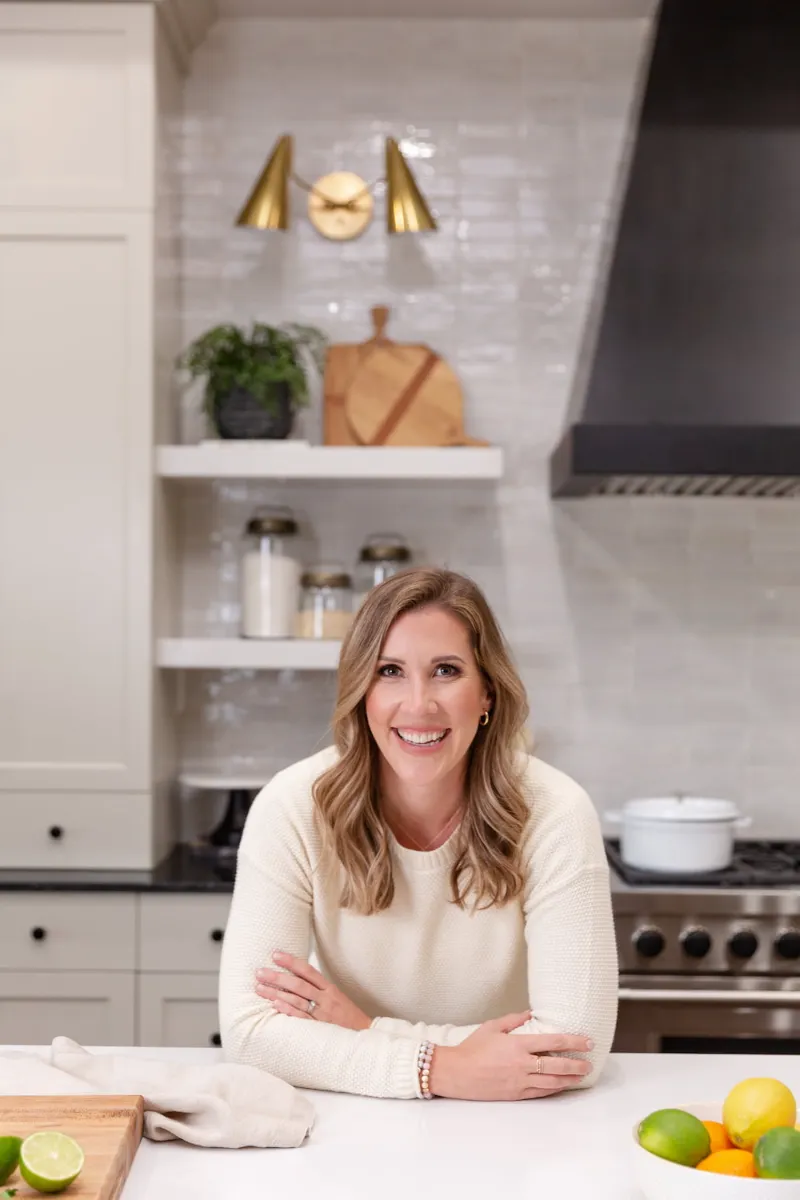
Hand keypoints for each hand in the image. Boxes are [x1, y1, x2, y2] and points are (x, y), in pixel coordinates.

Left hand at [255, 951, 371, 1031]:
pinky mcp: (319, 1029)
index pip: (308, 970)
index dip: (291, 961)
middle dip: (277, 977)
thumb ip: (319, 989)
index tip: (275, 954)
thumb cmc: (348, 1016)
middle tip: (259, 971)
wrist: (365, 1035)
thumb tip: (296, 978)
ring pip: (296, 999)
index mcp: (330, 988)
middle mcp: (325, 998)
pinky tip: (275, 1004)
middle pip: (298, 984)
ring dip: (276, 993)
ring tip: (259, 987)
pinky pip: (301, 1018)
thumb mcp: (336, 997)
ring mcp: (322, 1014)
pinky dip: (288, 1010)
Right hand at [428, 1011, 593, 1100]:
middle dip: (576, 1063)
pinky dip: (554, 1089)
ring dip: (569, 1078)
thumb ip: (513, 1020)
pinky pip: (540, 1092)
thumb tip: (530, 1014)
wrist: (457, 1073)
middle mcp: (522, 1064)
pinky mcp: (516, 1094)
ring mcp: (520, 1081)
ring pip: (552, 1081)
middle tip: (590, 1062)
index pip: (552, 1041)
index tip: (587, 1041)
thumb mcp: (491, 1027)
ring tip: (581, 1076)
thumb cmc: (472, 1048)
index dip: (573, 1041)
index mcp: (518, 1045)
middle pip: (557, 1064)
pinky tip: (561, 1086)